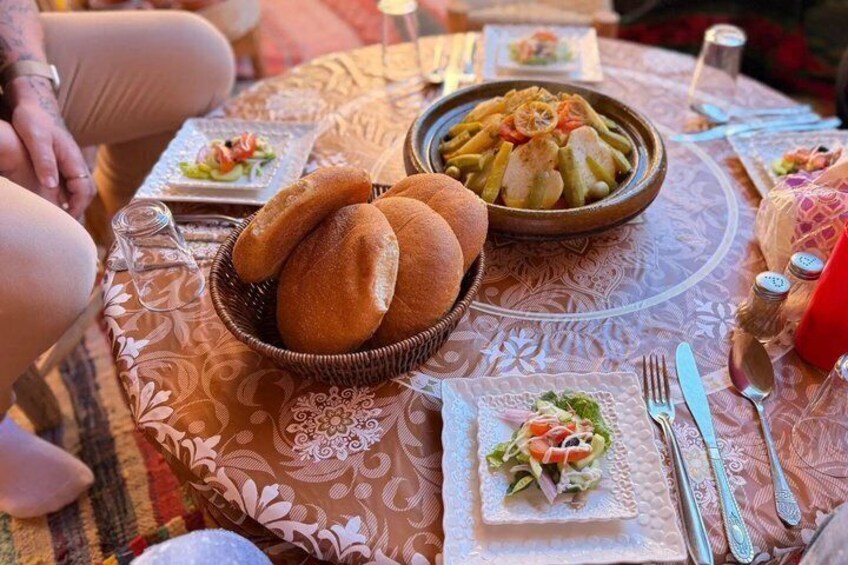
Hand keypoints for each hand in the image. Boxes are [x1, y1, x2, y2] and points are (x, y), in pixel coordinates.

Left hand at [5, 76, 95, 216]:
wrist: (33, 103)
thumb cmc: (34, 119)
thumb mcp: (36, 139)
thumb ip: (45, 161)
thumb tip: (52, 185)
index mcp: (74, 159)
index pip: (85, 190)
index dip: (78, 207)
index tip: (67, 219)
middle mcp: (76, 163)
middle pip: (86, 192)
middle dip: (79, 209)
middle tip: (65, 223)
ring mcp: (70, 163)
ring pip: (78, 188)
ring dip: (72, 203)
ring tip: (60, 217)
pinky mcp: (62, 162)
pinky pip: (69, 183)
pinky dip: (65, 195)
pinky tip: (52, 201)